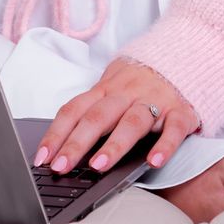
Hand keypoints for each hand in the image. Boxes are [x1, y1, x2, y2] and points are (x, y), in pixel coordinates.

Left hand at [32, 56, 200, 176]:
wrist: (182, 55)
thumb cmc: (139, 81)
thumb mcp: (112, 89)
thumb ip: (93, 113)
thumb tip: (62, 148)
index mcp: (105, 89)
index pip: (74, 110)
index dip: (56, 134)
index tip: (42, 158)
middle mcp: (126, 94)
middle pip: (97, 117)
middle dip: (76, 143)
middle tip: (61, 167)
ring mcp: (154, 101)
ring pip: (132, 122)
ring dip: (114, 145)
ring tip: (99, 166)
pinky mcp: (181, 111)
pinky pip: (173, 128)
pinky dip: (165, 145)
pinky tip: (154, 161)